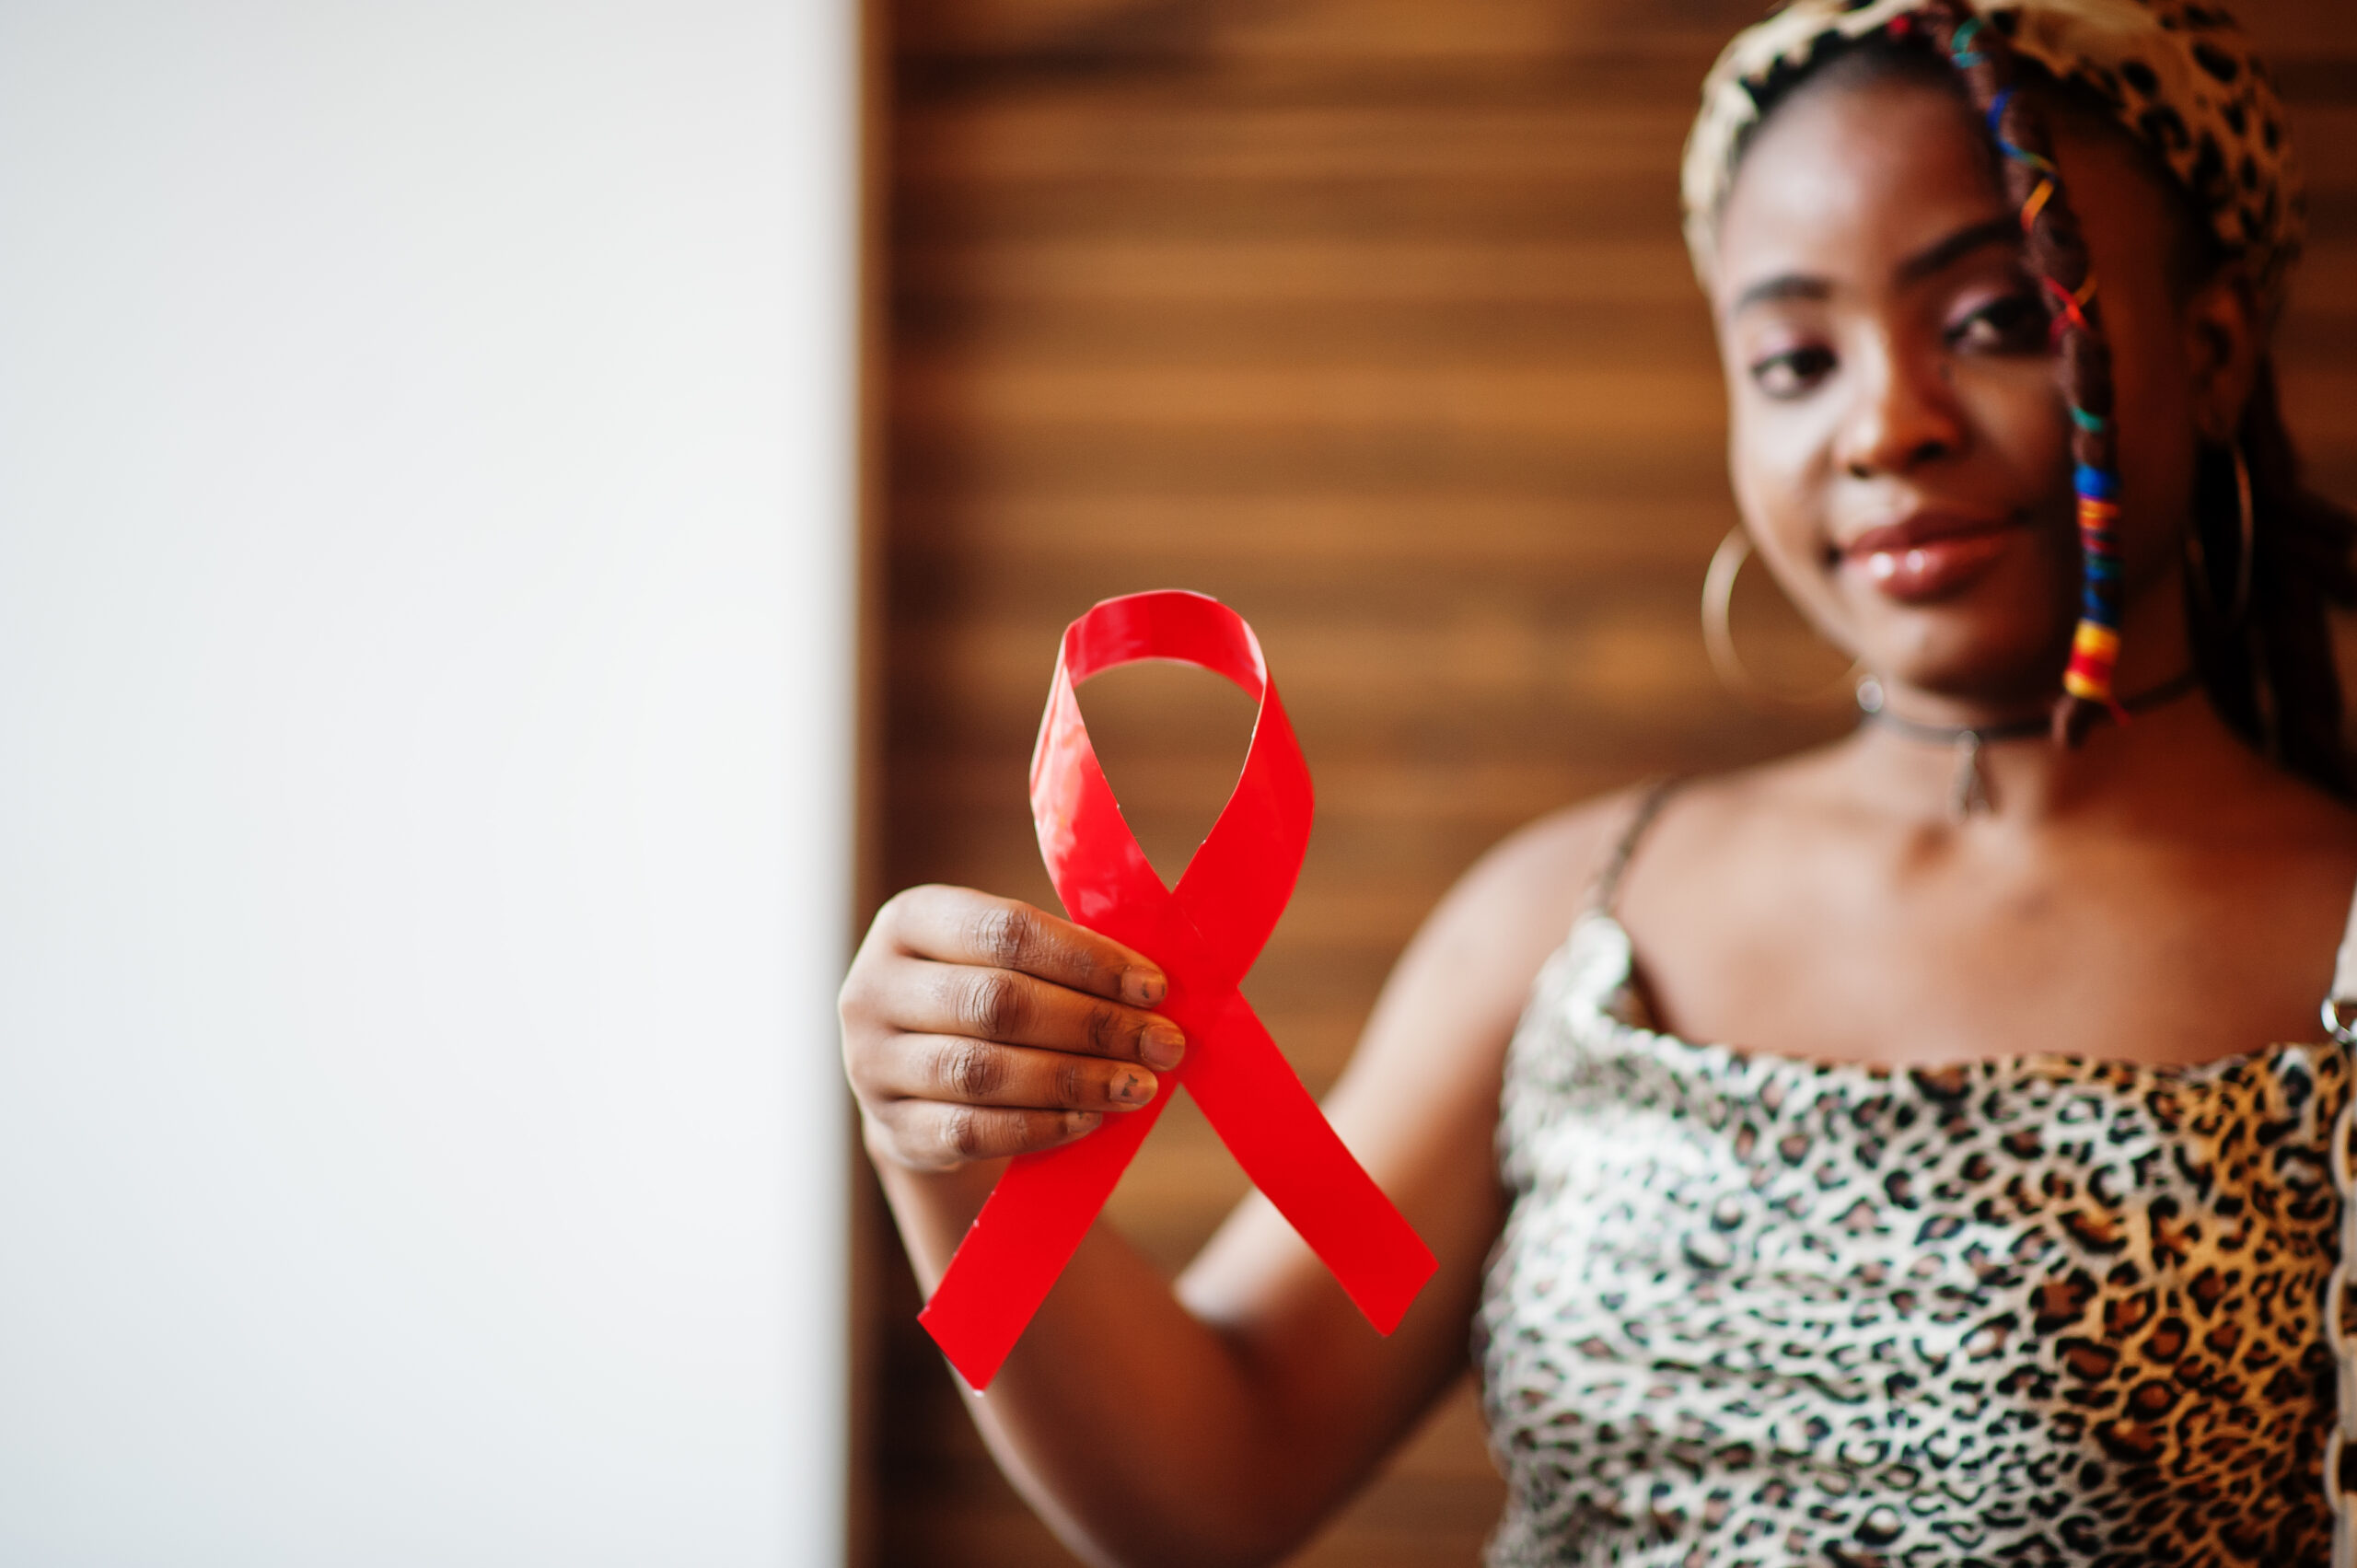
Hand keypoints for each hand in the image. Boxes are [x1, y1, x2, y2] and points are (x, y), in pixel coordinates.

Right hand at [840, 885, 1184, 1172]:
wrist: (916, 1080)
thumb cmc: (985, 999)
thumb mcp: (1006, 959)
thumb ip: (1067, 958)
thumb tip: (1153, 987)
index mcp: (910, 920)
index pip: (1006, 930)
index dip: (1087, 959)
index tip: (1154, 988)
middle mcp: (875, 987)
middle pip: (997, 1002)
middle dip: (1093, 1024)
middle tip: (1162, 1045)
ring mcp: (872, 1063)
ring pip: (983, 1071)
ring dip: (1074, 1080)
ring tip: (1138, 1086)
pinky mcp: (891, 1129)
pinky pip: (971, 1132)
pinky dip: (1038, 1127)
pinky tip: (1088, 1120)